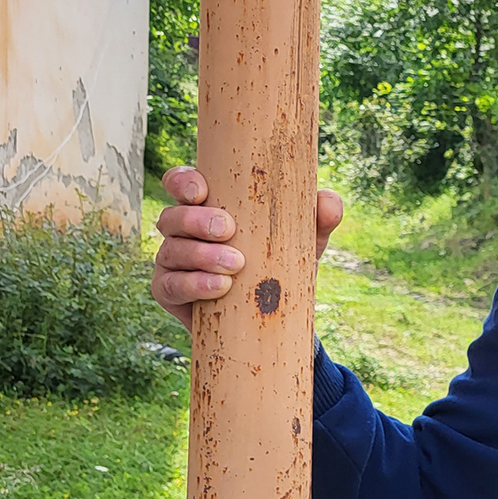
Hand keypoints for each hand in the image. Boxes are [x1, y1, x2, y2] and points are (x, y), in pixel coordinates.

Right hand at [151, 166, 342, 329]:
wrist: (274, 316)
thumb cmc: (282, 264)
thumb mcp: (304, 241)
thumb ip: (318, 219)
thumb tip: (327, 200)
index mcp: (207, 207)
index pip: (181, 184)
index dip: (182, 183)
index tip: (201, 191)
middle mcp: (183, 232)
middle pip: (172, 216)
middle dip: (196, 220)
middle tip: (228, 230)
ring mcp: (173, 262)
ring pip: (171, 250)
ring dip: (201, 255)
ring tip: (235, 265)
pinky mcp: (171, 292)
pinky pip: (170, 286)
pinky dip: (194, 285)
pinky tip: (220, 287)